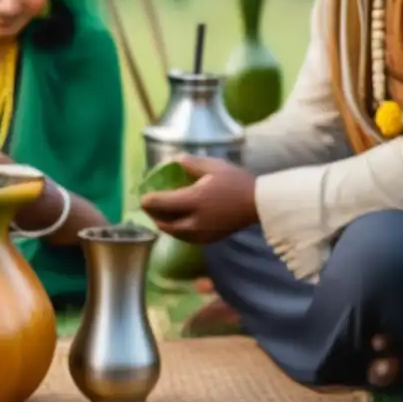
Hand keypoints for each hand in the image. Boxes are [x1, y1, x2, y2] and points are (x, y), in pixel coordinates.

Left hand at [139, 155, 258, 245]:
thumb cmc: (237, 182)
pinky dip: (177, 232)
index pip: (162, 204)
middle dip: (153, 216)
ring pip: (174, 233)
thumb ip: (191, 164)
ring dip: (164, 225)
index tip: (143, 197)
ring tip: (160, 216)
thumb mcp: (213, 166)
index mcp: (194, 200)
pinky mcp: (209, 239)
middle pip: (164, 223)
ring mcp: (202, 233)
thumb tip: (175, 161)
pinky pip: (186, 238)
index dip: (148, 201)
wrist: (259, 204)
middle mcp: (194, 221)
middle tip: (148, 207)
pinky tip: (178, 224)